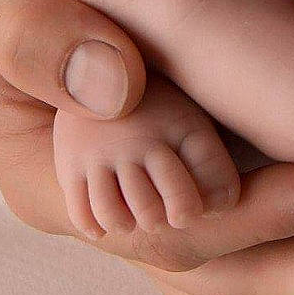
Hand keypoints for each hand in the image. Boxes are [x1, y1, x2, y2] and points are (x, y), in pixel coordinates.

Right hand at [0, 0, 293, 283]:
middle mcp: (114, 214)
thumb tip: (116, 88)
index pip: (174, 234)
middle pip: (228, 282)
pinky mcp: (195, 178)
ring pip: (253, 279)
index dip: (263, 217)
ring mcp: (155, 203)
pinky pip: (266, 242)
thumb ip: (39, 28)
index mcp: (62, 187)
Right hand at [53, 71, 242, 237]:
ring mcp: (102, 152)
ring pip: (114, 213)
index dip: (210, 201)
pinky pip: (80, 210)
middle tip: (168, 217)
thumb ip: (211, 162)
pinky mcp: (70, 162)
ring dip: (128, 224)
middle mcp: (141, 140)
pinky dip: (94, 225)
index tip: (200, 208)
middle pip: (156, 204)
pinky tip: (108, 223)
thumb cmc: (160, 110)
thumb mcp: (192, 121)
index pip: (207, 173)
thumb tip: (222, 207)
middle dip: (168, 218)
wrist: (101, 68)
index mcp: (181, 126)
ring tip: (135, 220)